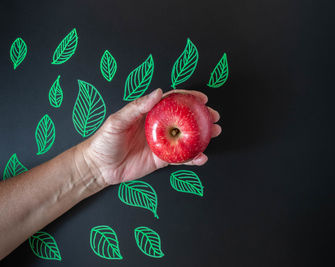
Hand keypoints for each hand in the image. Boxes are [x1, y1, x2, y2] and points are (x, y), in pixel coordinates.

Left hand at [78, 88, 220, 185]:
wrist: (99, 167)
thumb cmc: (104, 140)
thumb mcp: (117, 121)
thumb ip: (137, 107)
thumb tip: (158, 92)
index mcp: (149, 114)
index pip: (172, 102)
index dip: (188, 98)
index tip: (202, 98)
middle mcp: (158, 127)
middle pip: (184, 119)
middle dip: (201, 117)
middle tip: (214, 117)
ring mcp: (161, 144)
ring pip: (185, 138)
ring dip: (201, 136)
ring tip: (214, 133)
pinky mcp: (161, 160)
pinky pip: (179, 158)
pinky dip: (192, 158)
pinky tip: (201, 158)